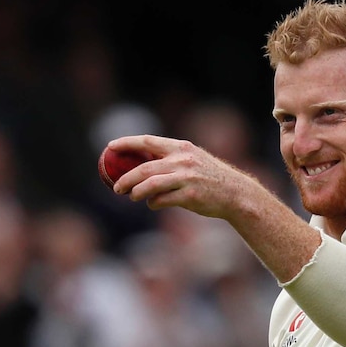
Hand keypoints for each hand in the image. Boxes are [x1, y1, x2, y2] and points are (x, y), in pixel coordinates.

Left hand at [107, 134, 258, 219]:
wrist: (235, 193)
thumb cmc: (210, 178)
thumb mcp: (193, 160)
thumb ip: (171, 159)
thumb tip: (141, 167)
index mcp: (181, 147)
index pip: (147, 142)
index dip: (127, 143)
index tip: (110, 147)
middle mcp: (183, 160)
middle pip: (144, 167)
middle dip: (126, 178)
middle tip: (116, 187)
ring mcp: (187, 178)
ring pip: (150, 185)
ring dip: (136, 192)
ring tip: (131, 197)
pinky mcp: (190, 196)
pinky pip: (162, 200)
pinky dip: (154, 203)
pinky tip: (153, 204)